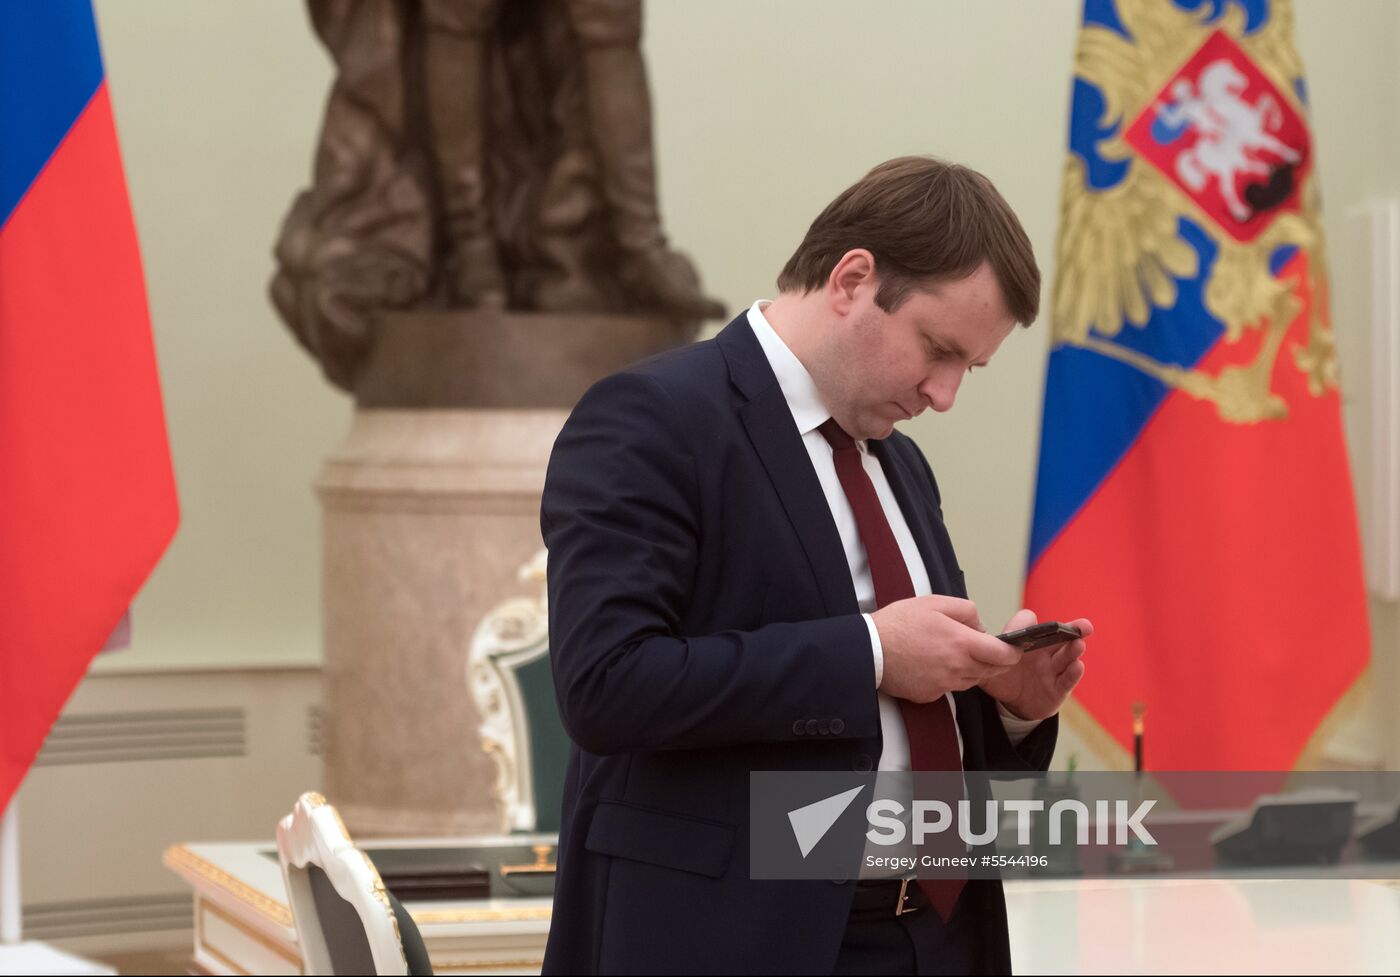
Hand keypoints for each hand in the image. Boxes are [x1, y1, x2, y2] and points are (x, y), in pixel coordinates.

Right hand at [871, 595, 1022, 702]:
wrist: (869, 649)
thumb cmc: (899, 624)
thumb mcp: (935, 603)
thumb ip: (966, 610)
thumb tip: (980, 626)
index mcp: (962, 643)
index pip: (1004, 655)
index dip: (1014, 651)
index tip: (1012, 647)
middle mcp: (957, 668)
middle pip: (991, 670)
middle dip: (991, 658)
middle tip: (975, 644)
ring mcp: (944, 684)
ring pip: (972, 680)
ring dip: (969, 667)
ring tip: (948, 650)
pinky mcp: (930, 695)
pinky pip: (950, 687)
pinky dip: (948, 677)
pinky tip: (931, 663)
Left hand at [979, 609, 1091, 720]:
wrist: (1011, 705)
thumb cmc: (1001, 678)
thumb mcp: (987, 668)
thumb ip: (980, 658)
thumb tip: (969, 646)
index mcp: (1025, 642)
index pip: (1029, 625)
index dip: (1028, 624)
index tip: (1029, 624)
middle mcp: (1042, 652)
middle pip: (1058, 637)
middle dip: (1071, 629)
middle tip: (1081, 625)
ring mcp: (1052, 669)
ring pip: (1066, 657)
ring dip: (1073, 650)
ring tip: (1078, 643)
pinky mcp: (1058, 689)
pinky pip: (1066, 681)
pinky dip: (1073, 673)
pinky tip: (1077, 666)